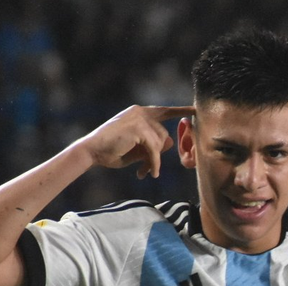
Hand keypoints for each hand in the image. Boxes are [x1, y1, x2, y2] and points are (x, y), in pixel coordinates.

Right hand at [79, 105, 194, 177]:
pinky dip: (154, 163)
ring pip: (160, 143)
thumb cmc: (111, 151)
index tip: (196, 110)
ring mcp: (140, 118)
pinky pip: (154, 150)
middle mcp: (141, 112)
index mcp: (139, 113)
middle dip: (158, 155)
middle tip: (148, 170)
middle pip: (164, 135)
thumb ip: (153, 145)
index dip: (181, 111)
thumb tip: (170, 143)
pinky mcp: (139, 128)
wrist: (91, 151)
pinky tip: (149, 173)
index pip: (164, 111)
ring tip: (144, 171)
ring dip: (154, 161)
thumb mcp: (137, 149)